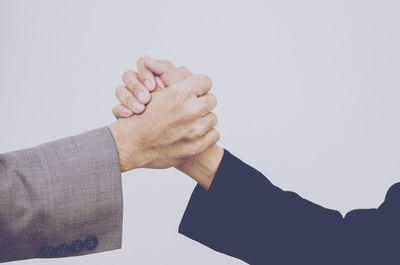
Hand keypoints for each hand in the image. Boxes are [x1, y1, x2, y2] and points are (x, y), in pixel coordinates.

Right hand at [113, 56, 223, 188]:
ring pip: (212, 118)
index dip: (199, 85)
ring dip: (203, 119)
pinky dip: (205, 134)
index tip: (195, 90)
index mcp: (180, 93)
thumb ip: (164, 72)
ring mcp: (195, 130)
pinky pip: (214, 134)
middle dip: (201, 102)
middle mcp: (190, 110)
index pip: (205, 81)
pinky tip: (193, 134)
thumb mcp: (152, 90)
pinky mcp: (198, 146)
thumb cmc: (139, 118)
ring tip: (190, 122)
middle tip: (192, 107)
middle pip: (211, 99)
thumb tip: (155, 59)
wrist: (132, 147)